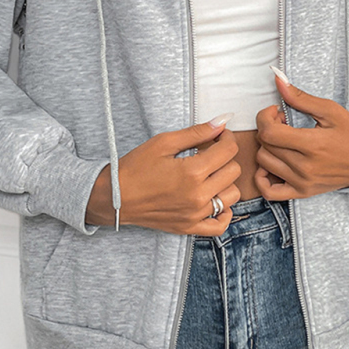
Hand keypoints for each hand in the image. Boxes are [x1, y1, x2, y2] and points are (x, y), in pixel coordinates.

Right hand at [85, 116, 241, 234]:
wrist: (115, 197)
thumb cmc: (135, 167)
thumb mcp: (164, 142)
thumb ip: (196, 132)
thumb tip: (222, 121)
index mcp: (192, 172)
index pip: (229, 150)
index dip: (226, 137)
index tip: (218, 136)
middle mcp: (198, 195)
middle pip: (234, 171)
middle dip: (226, 157)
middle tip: (210, 152)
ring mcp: (195, 214)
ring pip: (233, 196)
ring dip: (226, 182)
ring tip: (210, 174)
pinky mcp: (190, 227)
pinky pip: (221, 225)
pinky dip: (224, 212)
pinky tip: (214, 199)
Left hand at [254, 73, 348, 200]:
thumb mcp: (330, 110)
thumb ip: (301, 97)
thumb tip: (278, 79)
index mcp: (312, 145)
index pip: (269, 133)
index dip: (265, 117)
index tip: (276, 112)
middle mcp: (305, 168)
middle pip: (265, 146)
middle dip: (268, 128)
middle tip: (283, 123)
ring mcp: (302, 183)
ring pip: (263, 164)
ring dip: (266, 148)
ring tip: (282, 140)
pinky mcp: (302, 193)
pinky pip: (269, 192)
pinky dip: (262, 178)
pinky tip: (272, 164)